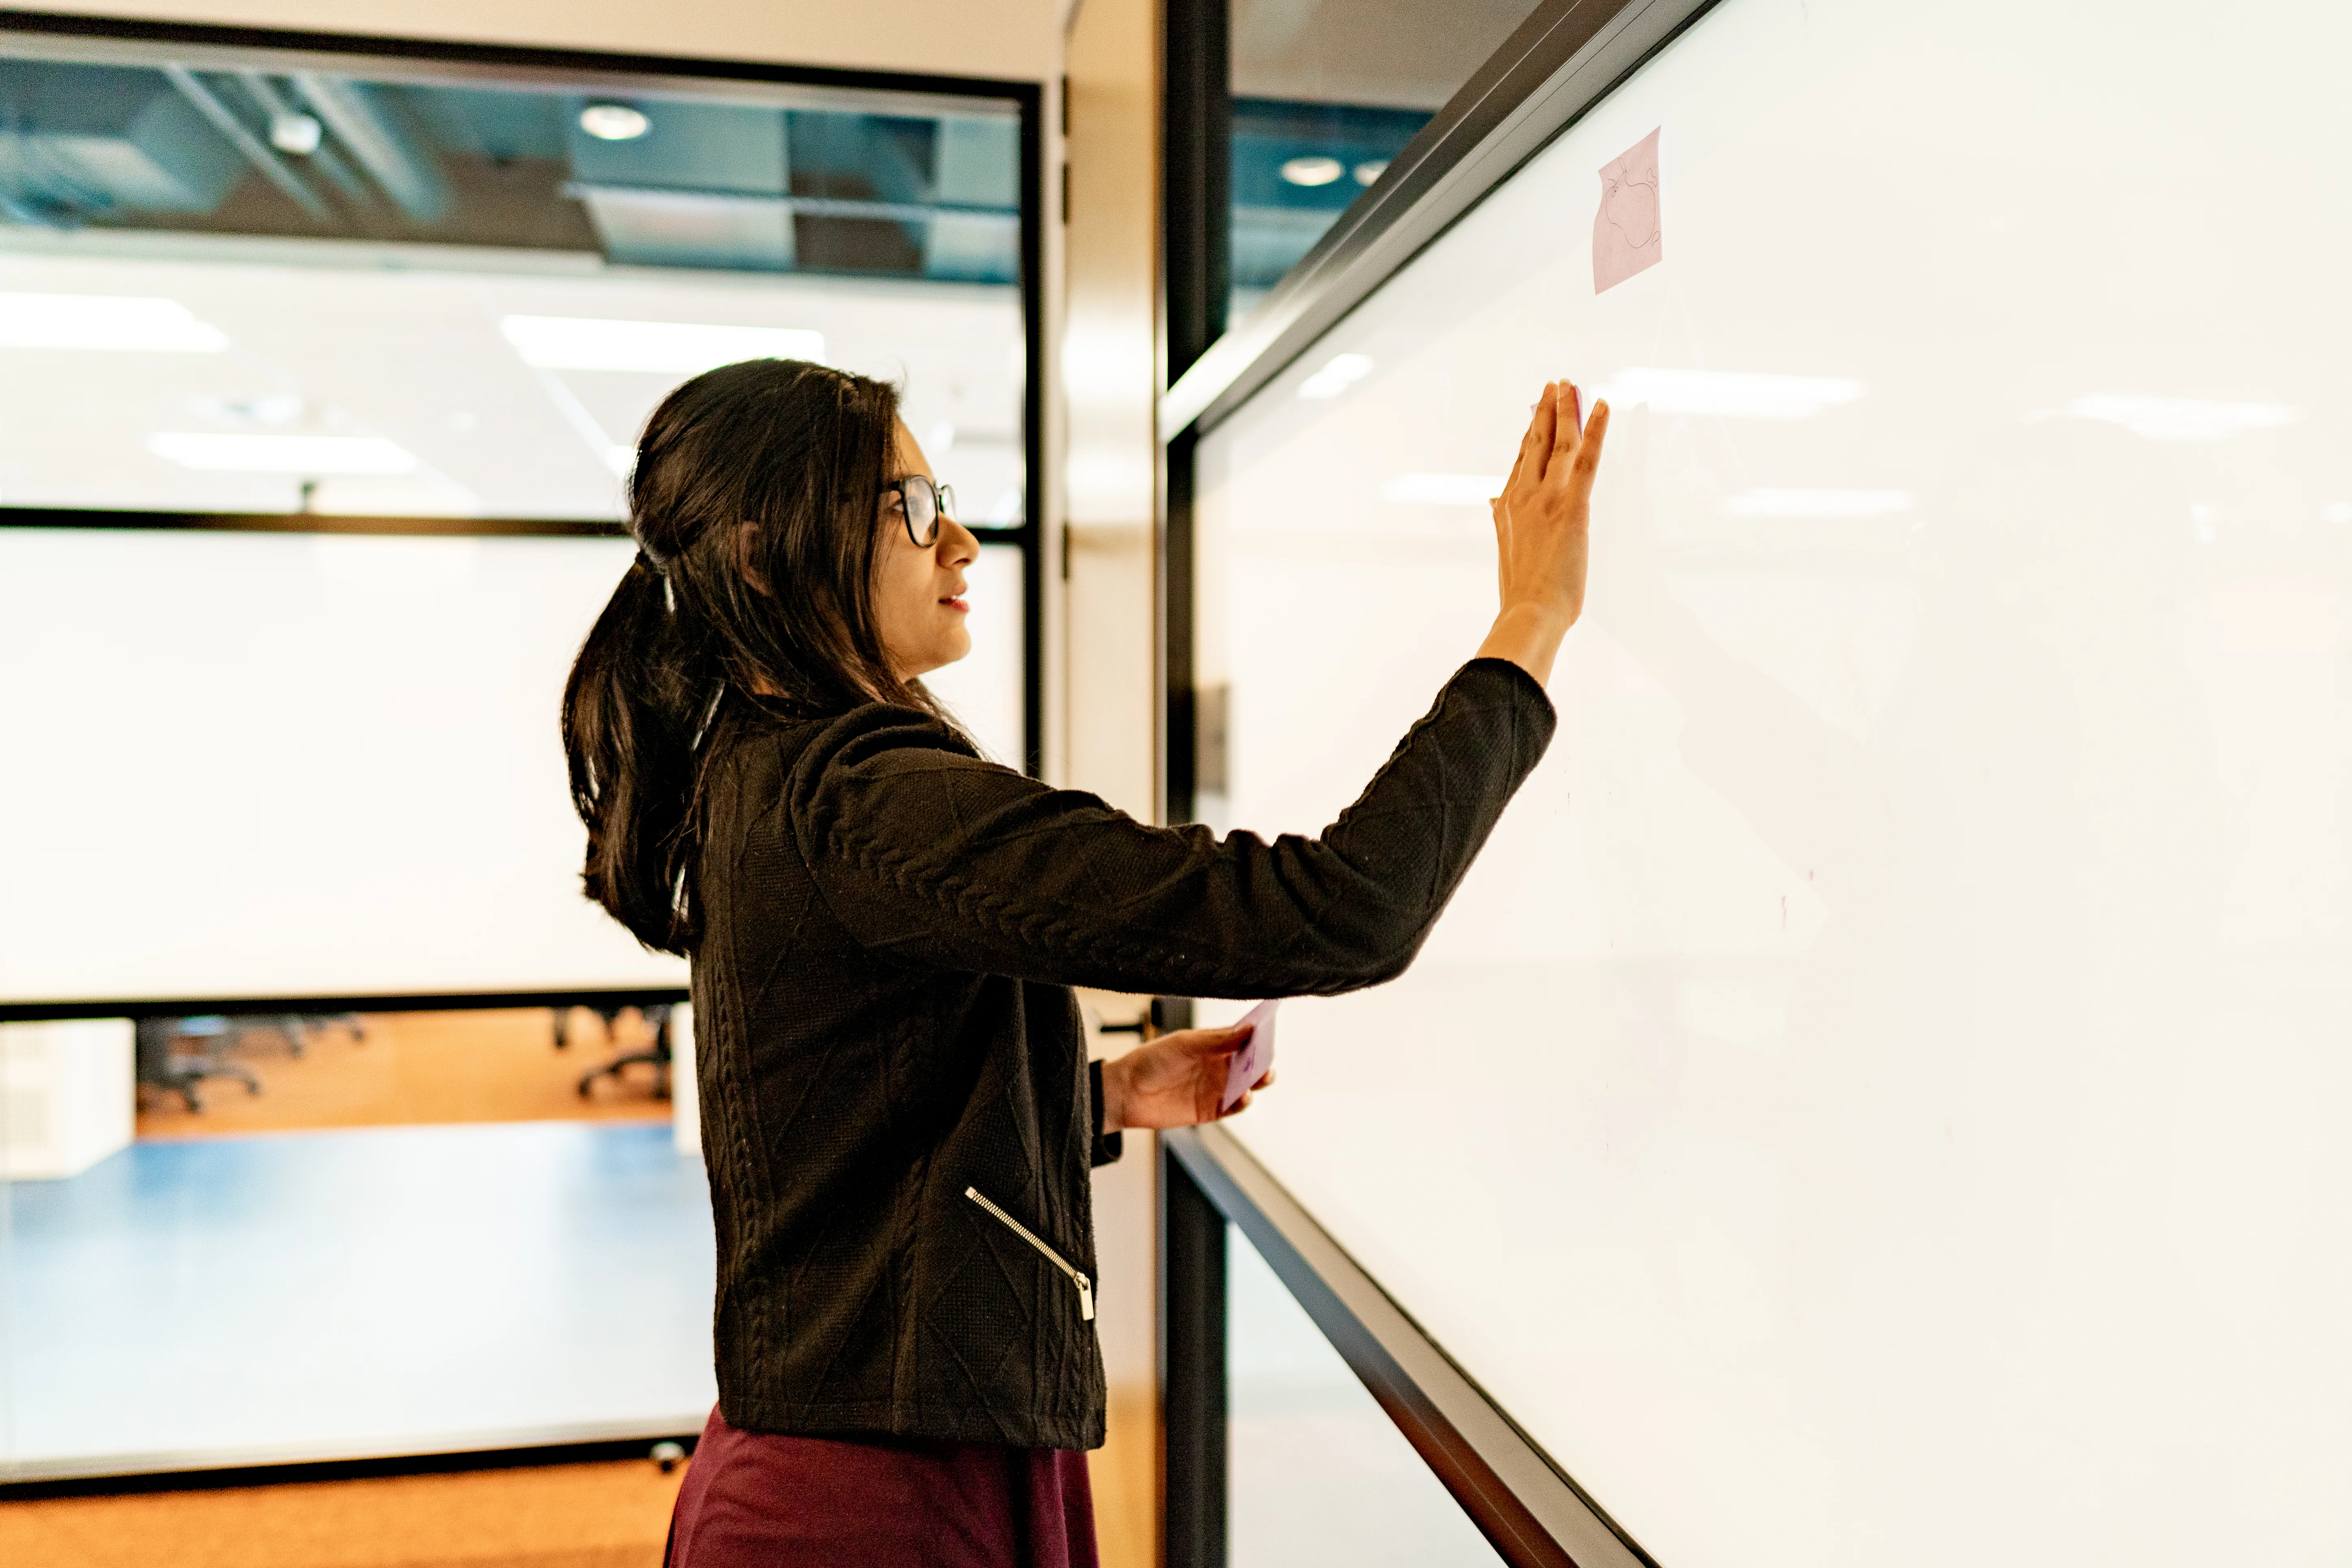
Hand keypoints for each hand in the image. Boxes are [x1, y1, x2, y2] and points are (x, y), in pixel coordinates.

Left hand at [1100, 1025, 1274, 1130]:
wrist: (1126, 1092)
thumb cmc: (1151, 1060)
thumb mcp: (1185, 1044)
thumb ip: (1218, 1039)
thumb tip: (1249, 1029)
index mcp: (1213, 1044)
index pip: (1243, 1037)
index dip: (1257, 1035)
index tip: (1268, 1032)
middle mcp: (1218, 1064)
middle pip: (1250, 1062)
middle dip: (1262, 1060)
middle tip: (1267, 1059)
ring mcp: (1216, 1087)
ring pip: (1247, 1084)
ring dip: (1257, 1081)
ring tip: (1260, 1078)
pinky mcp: (1211, 1110)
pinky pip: (1234, 1106)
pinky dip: (1243, 1102)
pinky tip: (1244, 1097)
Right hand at [1476, 379, 1609, 685]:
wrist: (1529, 614)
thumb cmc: (1522, 593)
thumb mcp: (1506, 549)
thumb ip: (1501, 519)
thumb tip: (1493, 498)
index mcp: (1508, 507)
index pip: (1521, 460)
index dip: (1530, 432)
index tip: (1536, 411)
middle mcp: (1522, 495)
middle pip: (1535, 442)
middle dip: (1545, 410)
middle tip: (1554, 385)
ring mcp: (1545, 499)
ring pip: (1558, 443)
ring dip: (1566, 410)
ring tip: (1572, 386)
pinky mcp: (1571, 507)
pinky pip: (1586, 459)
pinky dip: (1594, 430)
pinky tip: (1601, 406)